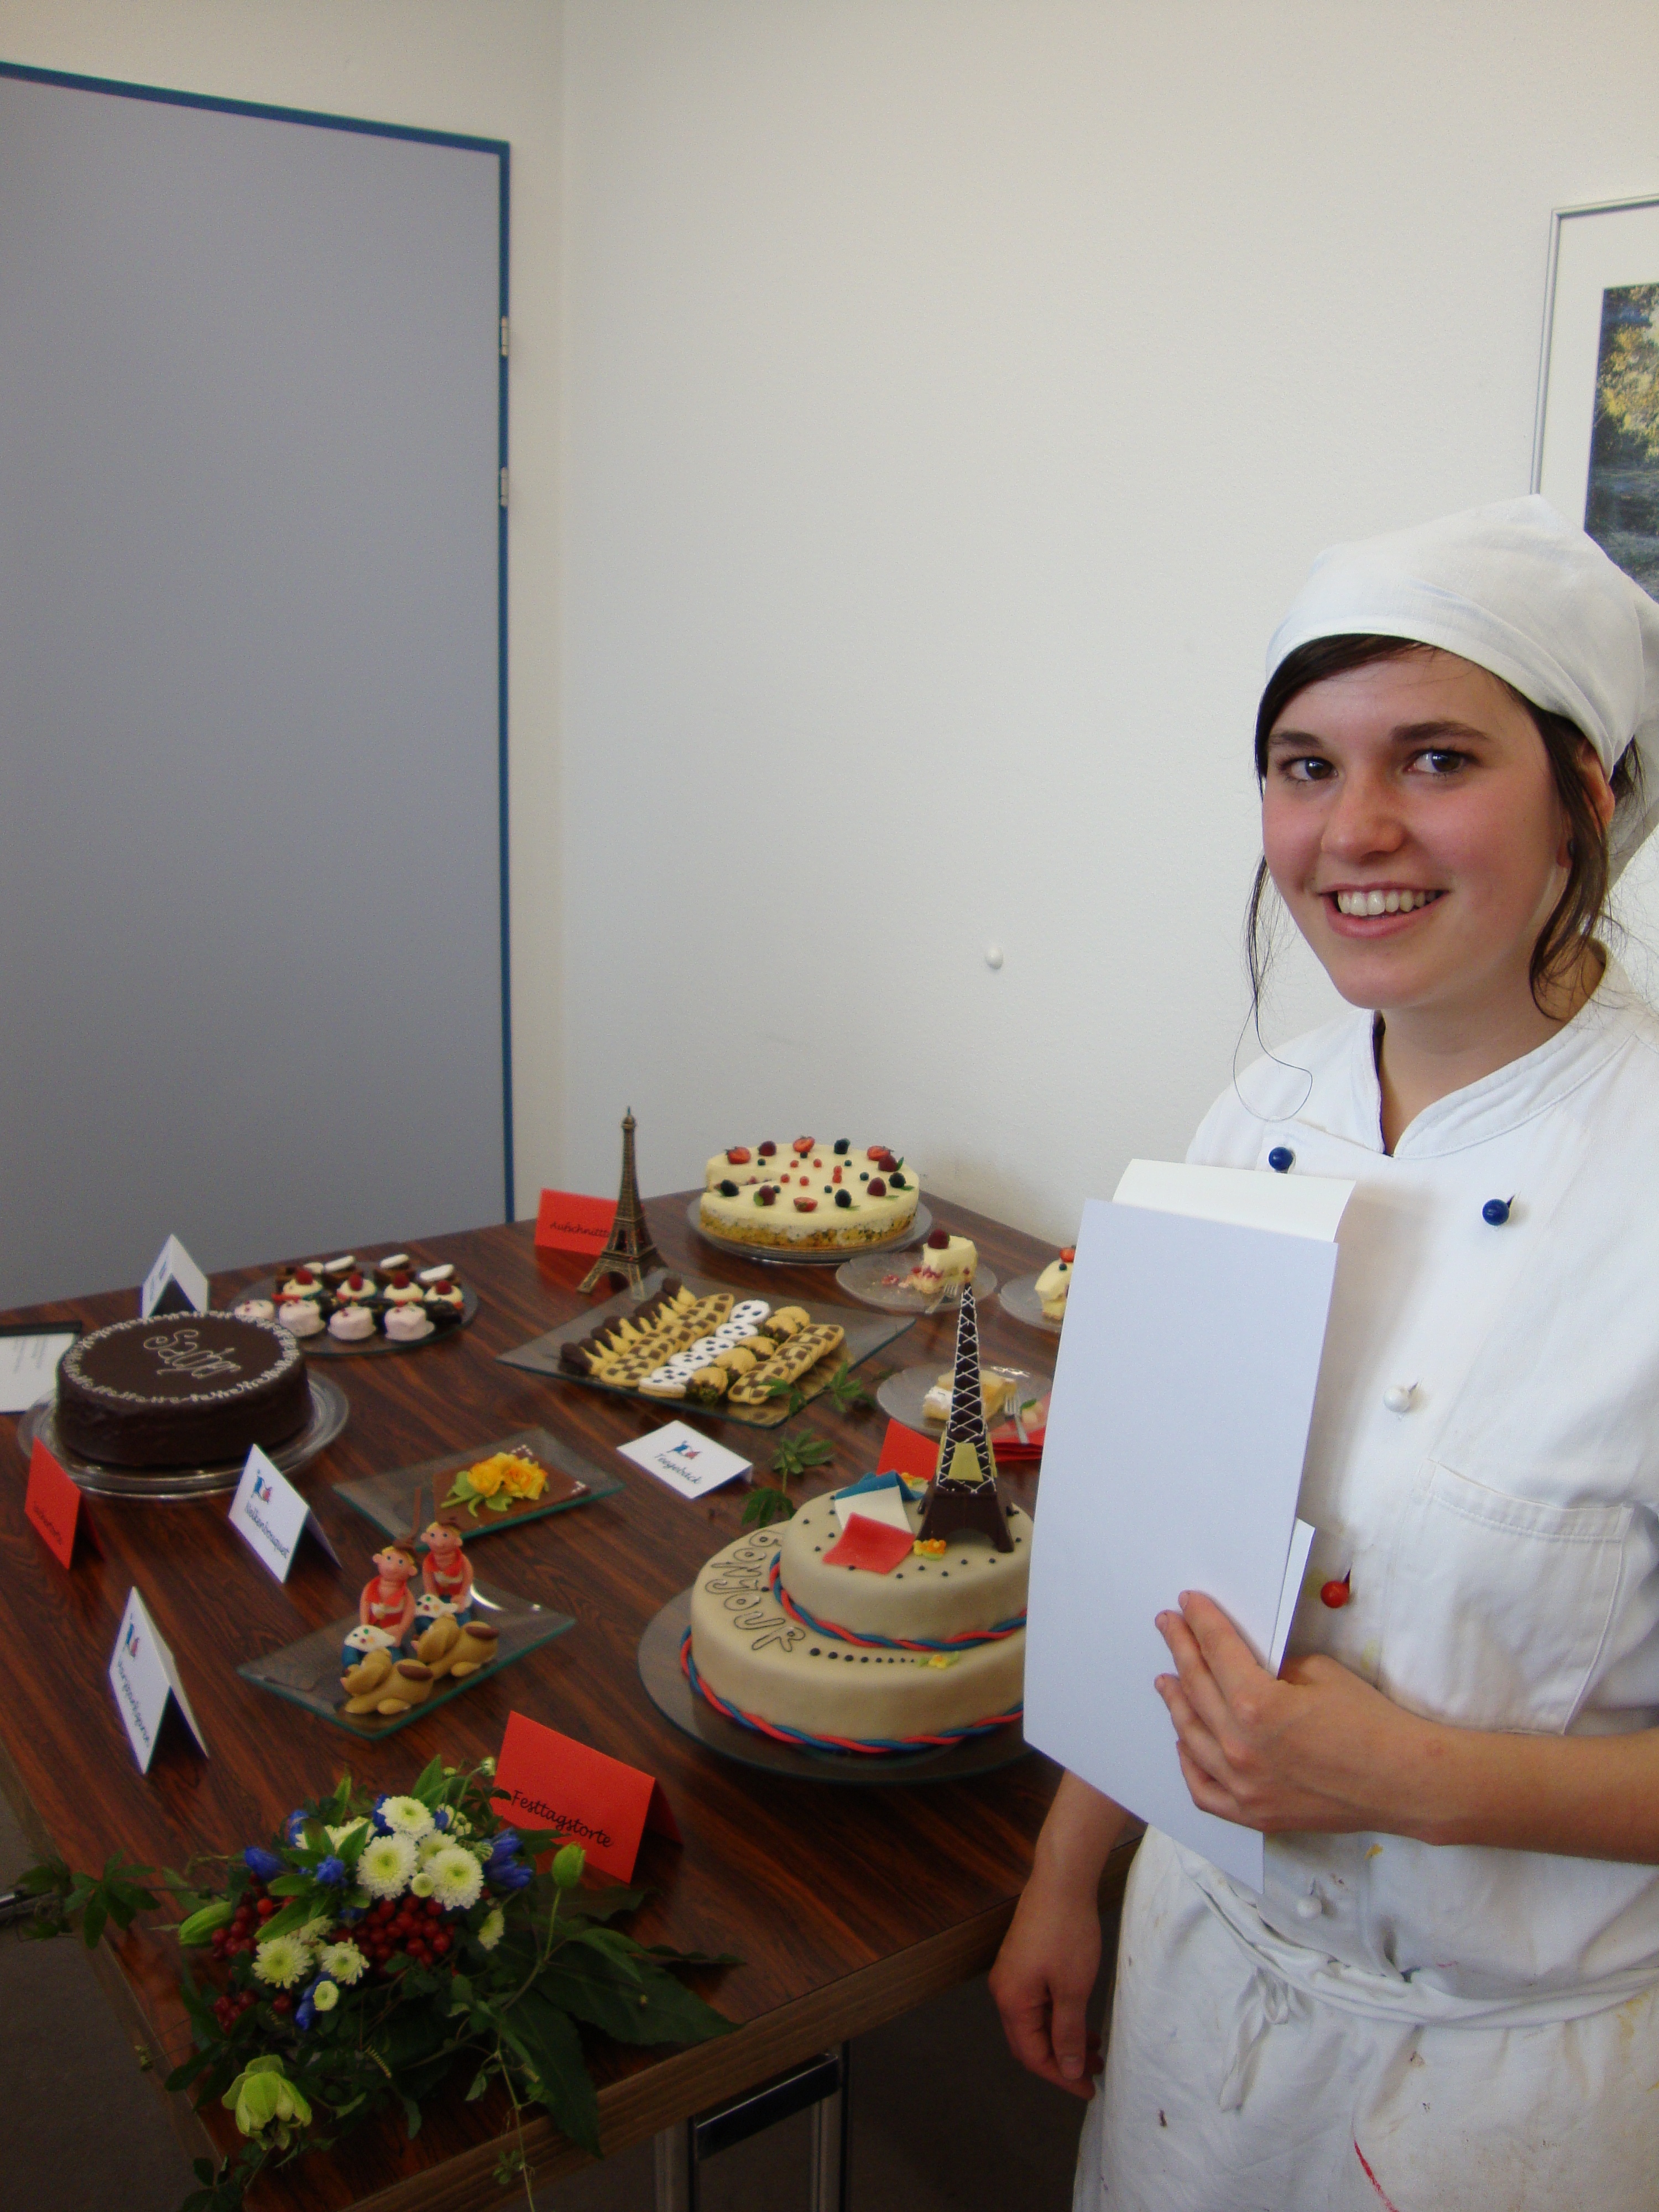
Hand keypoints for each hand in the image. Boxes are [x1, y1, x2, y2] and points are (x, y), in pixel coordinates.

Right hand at [990, 1867, 1103, 2098]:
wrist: (1061, 1880)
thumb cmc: (1067, 1934)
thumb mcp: (1073, 1989)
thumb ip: (1069, 2033)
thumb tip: (1069, 2070)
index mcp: (1011, 2001)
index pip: (1032, 2055)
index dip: (1061, 2077)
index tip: (1089, 2089)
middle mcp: (1004, 1991)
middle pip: (1029, 2042)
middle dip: (1061, 2061)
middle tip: (1094, 2073)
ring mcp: (1012, 1975)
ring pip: (1035, 2022)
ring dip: (1063, 2039)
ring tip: (1096, 2048)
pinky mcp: (1023, 1962)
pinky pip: (1038, 2003)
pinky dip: (1059, 2017)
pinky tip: (1082, 2019)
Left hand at [1154, 1591, 1428, 1834]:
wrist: (1404, 1781)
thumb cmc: (1370, 1722)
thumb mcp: (1318, 1673)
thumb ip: (1273, 1668)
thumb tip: (1246, 1665)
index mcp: (1256, 1705)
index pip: (1217, 1650)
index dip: (1200, 1621)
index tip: (1187, 1603)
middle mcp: (1240, 1747)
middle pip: (1196, 1687)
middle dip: (1180, 1649)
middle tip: (1168, 1626)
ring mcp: (1244, 1786)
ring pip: (1191, 1737)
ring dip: (1176, 1702)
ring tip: (1166, 1679)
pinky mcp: (1255, 1814)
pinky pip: (1204, 1790)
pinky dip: (1189, 1763)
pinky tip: (1185, 1742)